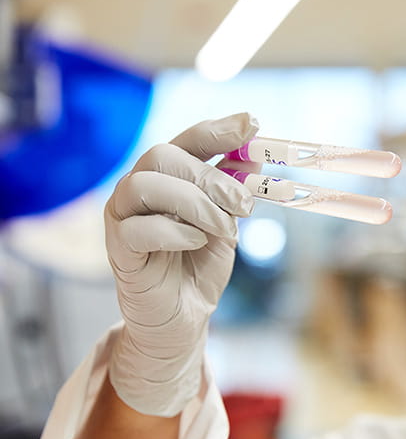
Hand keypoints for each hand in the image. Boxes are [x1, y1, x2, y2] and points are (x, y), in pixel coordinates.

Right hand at [105, 113, 257, 416]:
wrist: (185, 315)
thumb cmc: (201, 264)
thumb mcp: (227, 222)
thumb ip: (234, 190)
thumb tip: (254, 154)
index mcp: (169, 178)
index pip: (187, 139)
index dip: (217, 129)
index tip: (252, 124)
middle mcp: (140, 189)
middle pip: (163, 156)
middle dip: (211, 176)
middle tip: (244, 204)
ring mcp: (123, 217)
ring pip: (145, 184)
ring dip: (195, 203)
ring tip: (224, 229)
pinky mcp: (118, 249)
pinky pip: (137, 227)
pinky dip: (175, 231)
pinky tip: (196, 242)